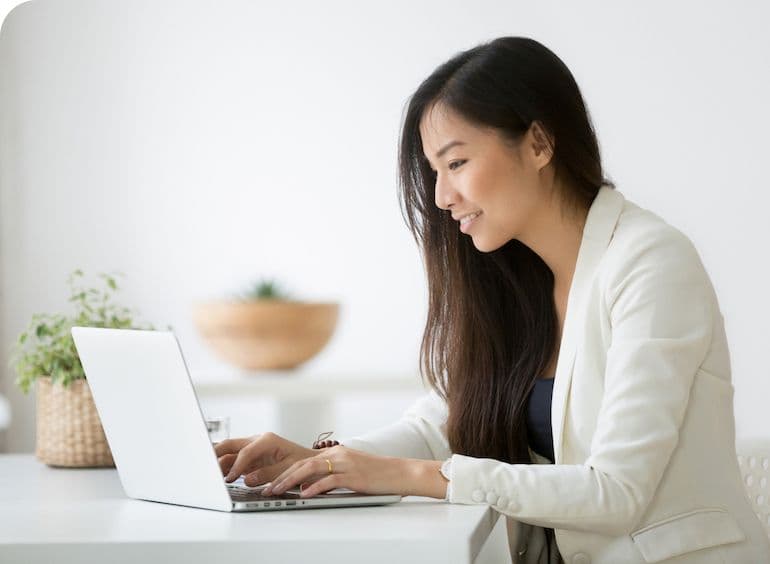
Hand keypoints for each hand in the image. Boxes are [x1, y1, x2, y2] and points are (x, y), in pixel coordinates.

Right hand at [214, 432, 315, 485]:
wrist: (309, 462)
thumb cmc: (302, 462)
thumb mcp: (287, 468)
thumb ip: (267, 474)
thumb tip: (248, 479)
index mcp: (267, 440)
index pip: (245, 452)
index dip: (235, 466)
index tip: (229, 479)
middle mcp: (257, 441)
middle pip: (230, 445)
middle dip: (215, 453)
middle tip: (203, 465)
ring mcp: (252, 449)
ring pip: (228, 453)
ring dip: (217, 462)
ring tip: (208, 474)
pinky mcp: (250, 458)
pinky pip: (233, 460)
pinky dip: (224, 467)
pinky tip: (218, 476)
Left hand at [262, 445, 406, 497]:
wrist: (400, 473)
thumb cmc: (376, 475)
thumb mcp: (350, 472)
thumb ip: (329, 477)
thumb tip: (307, 487)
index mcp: (336, 453)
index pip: (303, 461)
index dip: (284, 472)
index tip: (271, 483)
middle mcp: (338, 455)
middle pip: (302, 463)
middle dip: (281, 477)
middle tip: (267, 489)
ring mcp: (345, 464)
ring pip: (310, 469)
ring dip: (290, 480)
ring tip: (278, 490)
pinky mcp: (353, 475)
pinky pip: (329, 480)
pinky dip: (314, 488)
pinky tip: (304, 494)